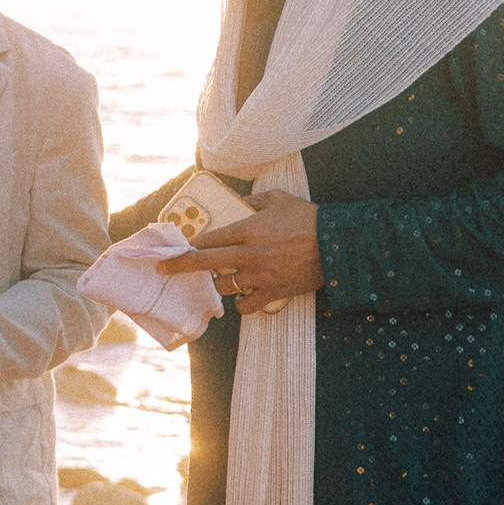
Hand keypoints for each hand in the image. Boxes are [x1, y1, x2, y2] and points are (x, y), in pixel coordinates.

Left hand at [154, 189, 321, 306]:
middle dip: (180, 266)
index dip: (188, 245)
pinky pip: (247, 305)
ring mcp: (260, 276)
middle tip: (164, 270)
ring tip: (224, 279)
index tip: (175, 249)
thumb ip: (254, 200)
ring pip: (224, 286)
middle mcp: (248, 254)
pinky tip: (244, 295)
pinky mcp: (274, 292)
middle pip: (204, 264)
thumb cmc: (309, 219)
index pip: (207, 239)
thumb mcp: (279, 199)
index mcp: (247, 230)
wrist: (339, 244)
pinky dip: (242, 303)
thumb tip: (238, 201)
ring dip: (220, 284)